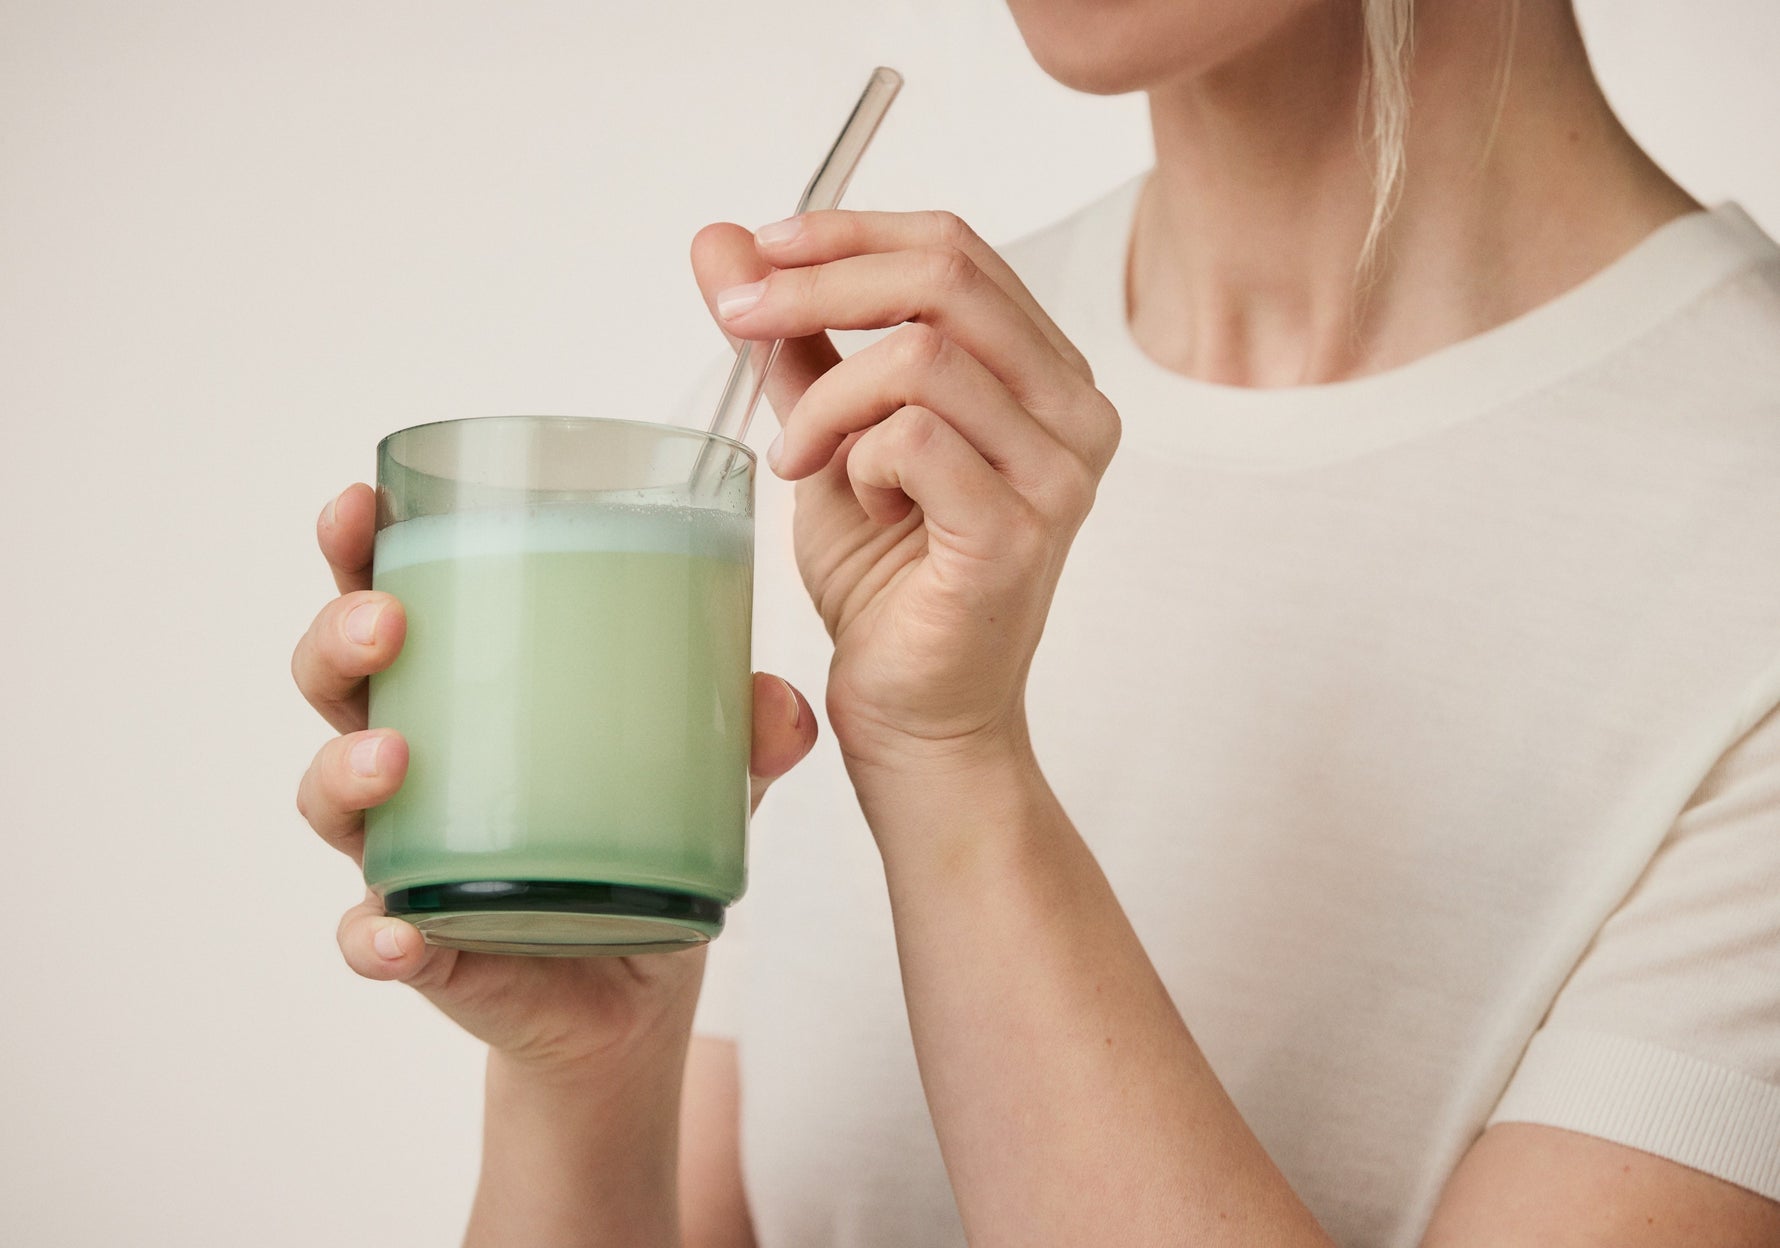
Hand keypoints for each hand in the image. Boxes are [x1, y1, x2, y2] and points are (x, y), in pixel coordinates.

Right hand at [291, 483, 817, 1074]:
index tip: (360, 503)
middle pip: (339, 684)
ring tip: (389, 757)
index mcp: (467, 693)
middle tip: (387, 623)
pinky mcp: (427, 950)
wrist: (636, 994)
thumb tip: (779, 705)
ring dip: (344, 772)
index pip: (393, 599)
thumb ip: (747, 736)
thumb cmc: (644, 848)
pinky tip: (397, 933)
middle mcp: (418, 766)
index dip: (360, 550)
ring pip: (333, 801)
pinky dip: (376, 937)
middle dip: (340, 641)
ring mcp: (411, 857)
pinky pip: (374, 941)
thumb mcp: (711, 778)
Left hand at [691, 210, 1117, 777]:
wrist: (917, 716)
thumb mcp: (831, 436)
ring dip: (826, 403)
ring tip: (803, 464)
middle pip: (946, 278)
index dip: (849, 234)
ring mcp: (1056, 472)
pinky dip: (854, 459)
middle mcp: (1073, 411)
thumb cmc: (890, 585)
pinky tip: (853, 503)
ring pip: (920, 357)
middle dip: (817, 285)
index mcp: (1044, 374)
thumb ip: (794, 342)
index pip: (955, 250)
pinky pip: (912, 437)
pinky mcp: (1016, 532)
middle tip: (736, 320)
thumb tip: (722, 244)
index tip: (759, 253)